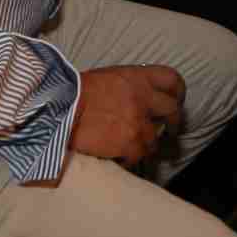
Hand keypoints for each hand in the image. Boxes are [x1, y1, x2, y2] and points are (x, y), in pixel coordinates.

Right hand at [68, 65, 183, 164]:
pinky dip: (130, 158)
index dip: (177, 92)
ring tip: (131, 147)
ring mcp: (138, 122)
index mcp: (137, 77)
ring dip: (145, 145)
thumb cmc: (75, 92)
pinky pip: (138, 156)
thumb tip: (140, 98)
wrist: (58, 109)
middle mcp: (143, 98)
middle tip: (169, 131)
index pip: (172, 80)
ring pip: (154, 139)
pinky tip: (118, 157)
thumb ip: (129, 86)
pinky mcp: (129, 143)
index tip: (176, 101)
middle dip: (173, 122)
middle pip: (172, 111)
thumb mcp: (107, 78)